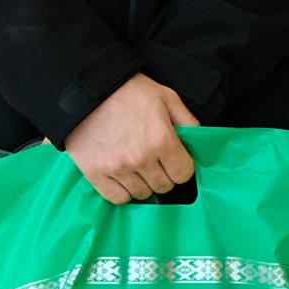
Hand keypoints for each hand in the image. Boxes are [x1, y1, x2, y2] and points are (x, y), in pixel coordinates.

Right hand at [64, 74, 197, 204]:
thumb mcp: (167, 97)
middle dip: (164, 175)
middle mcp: (141, 159)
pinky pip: (117, 198)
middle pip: (164, 186)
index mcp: (162, 140)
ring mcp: (117, 168)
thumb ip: (187, 120)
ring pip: (141, 194)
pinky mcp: (95, 173)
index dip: (182, 168)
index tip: (176, 161)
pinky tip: (124, 178)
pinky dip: (123, 192)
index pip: (183, 174)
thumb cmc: (130, 91)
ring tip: (139, 168)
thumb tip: (199, 140)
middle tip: (157, 162)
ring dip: (144, 184)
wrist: (89, 90)